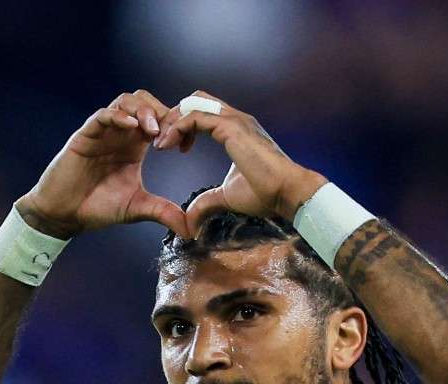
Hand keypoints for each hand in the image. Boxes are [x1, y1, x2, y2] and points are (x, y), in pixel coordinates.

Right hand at [17, 90, 189, 238]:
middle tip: (171, 135)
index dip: (177, 126)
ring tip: (153, 131)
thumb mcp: (137, 208)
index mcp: (135, 145)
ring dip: (143, 110)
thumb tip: (189, 228)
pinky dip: (118, 116)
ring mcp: (103, 132)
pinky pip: (102, 115)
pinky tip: (131, 126)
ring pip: (126, 101)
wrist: (65, 214)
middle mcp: (120, 133)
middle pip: (145, 101)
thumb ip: (163, 211)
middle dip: (162, 112)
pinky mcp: (85, 135)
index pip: (160, 119)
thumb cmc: (97, 207)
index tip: (186, 146)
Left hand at [153, 91, 327, 236]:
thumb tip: (190, 219)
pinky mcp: (231, 127)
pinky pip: (194, 116)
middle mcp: (236, 118)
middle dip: (175, 117)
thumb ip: (207, 202)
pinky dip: (176, 127)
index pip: (204, 112)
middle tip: (163, 141)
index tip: (174, 148)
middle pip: (196, 100)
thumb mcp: (227, 196)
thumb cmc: (266, 194)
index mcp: (237, 129)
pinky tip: (167, 145)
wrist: (286, 192)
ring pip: (192, 104)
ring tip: (161, 144)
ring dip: (172, 121)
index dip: (184, 125)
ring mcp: (234, 120)